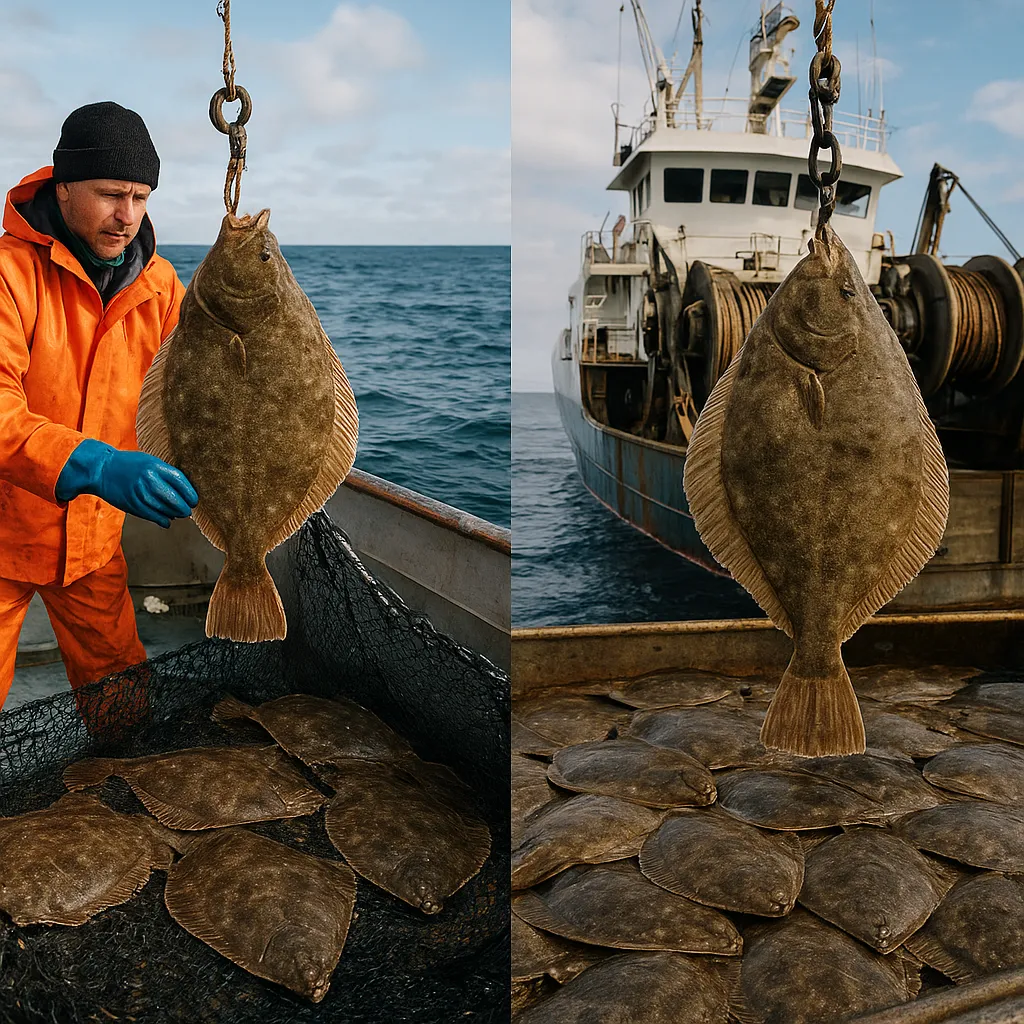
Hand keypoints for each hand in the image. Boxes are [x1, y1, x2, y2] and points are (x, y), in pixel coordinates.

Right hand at [56, 439, 197, 527]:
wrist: (101, 469)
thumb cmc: (129, 464)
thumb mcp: (149, 461)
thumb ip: (165, 474)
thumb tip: (184, 491)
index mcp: (156, 466)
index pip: (181, 482)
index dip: (190, 494)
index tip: (194, 500)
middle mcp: (149, 480)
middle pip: (175, 499)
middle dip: (184, 508)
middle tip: (187, 510)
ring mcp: (140, 493)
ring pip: (165, 510)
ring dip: (174, 515)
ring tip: (178, 514)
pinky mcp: (132, 504)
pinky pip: (153, 516)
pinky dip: (163, 520)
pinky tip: (167, 521)